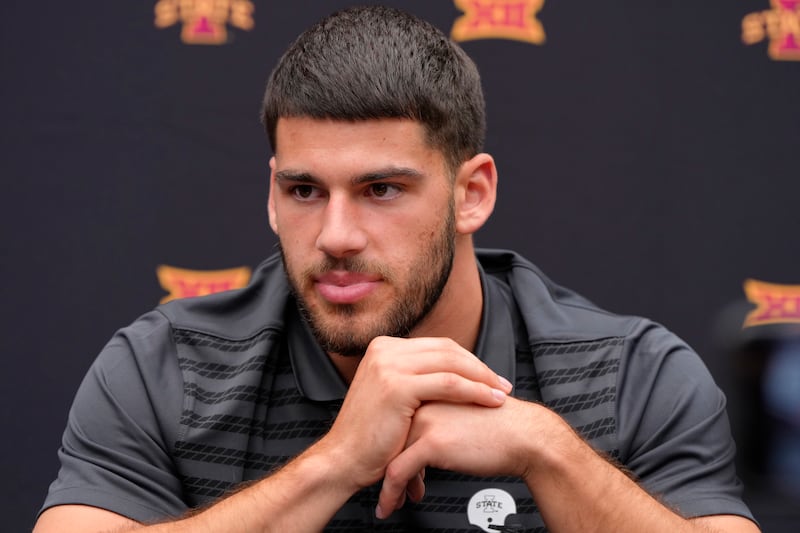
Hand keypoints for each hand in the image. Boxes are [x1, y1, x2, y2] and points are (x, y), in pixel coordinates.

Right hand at [316, 336, 512, 493]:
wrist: (344, 459)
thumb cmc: (371, 436)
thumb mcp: (391, 394)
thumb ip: (415, 378)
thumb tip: (452, 375)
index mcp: (384, 348)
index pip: (438, 345)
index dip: (468, 360)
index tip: (488, 377)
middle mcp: (384, 350)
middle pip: (447, 350)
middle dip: (479, 368)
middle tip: (501, 385)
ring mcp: (388, 365)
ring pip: (451, 364)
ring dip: (482, 379)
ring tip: (501, 394)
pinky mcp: (396, 386)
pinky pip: (448, 384)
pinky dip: (473, 392)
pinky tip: (489, 401)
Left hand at [377, 397, 550, 517]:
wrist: (527, 436)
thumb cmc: (502, 428)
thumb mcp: (462, 416)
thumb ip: (439, 422)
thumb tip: (421, 448)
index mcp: (430, 392)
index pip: (398, 420)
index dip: (393, 447)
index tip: (390, 465)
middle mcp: (423, 402)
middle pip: (391, 438)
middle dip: (389, 466)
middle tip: (391, 488)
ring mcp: (425, 420)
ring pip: (390, 456)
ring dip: (388, 485)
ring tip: (393, 500)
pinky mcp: (431, 442)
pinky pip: (398, 472)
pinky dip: (390, 493)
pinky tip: (391, 505)